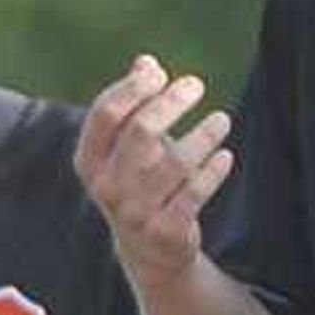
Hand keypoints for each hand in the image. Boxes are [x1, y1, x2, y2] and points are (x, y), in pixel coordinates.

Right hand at [75, 55, 233, 279]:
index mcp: (90, 163)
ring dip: (203, 135)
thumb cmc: (139, 184)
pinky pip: (194, 193)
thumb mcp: (129, 148)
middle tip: (195, 85)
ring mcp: (135, 212)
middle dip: (172, 102)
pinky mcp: (165, 231)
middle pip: (141, 131)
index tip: (160, 73)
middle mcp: (107, 188)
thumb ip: (134, 107)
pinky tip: (224, 156)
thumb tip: (144, 62)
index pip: (106, 114)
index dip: (134, 87)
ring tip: (221, 120)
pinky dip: (213, 171)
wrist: (148, 252)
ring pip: (174, 162)